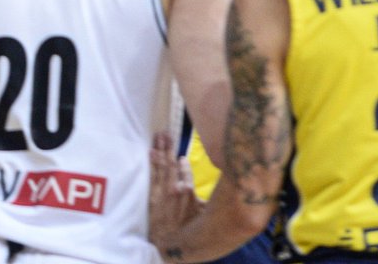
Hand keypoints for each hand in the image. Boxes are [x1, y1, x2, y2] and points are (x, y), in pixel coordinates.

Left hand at [148, 132, 200, 250]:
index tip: (181, 156)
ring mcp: (162, 190)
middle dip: (169, 147)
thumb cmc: (188, 230)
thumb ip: (211, 202)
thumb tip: (227, 193)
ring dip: (160, 149)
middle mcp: (175, 188)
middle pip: (171, 163)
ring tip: (158, 136)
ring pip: (161, 165)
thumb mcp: (204, 216)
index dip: (184, 163)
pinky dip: (152, 161)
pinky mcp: (153, 195)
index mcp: (188, 191)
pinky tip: (150, 151)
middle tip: (166, 133)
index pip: (185, 171)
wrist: (169, 244)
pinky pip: (152, 174)